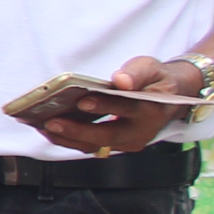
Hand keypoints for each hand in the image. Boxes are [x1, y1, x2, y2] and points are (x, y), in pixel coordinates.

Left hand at [36, 53, 203, 156]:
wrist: (170, 97)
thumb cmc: (156, 80)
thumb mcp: (152, 68)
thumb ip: (137, 73)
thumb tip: (121, 81)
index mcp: (152, 109)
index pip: (127, 108)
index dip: (105, 106)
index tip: (82, 101)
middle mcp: (141, 131)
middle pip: (107, 135)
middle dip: (78, 130)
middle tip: (51, 121)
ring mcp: (129, 142)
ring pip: (96, 145)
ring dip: (68, 138)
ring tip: (43, 126)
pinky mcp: (117, 145)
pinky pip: (91, 146)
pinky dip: (69, 140)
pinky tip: (49, 129)